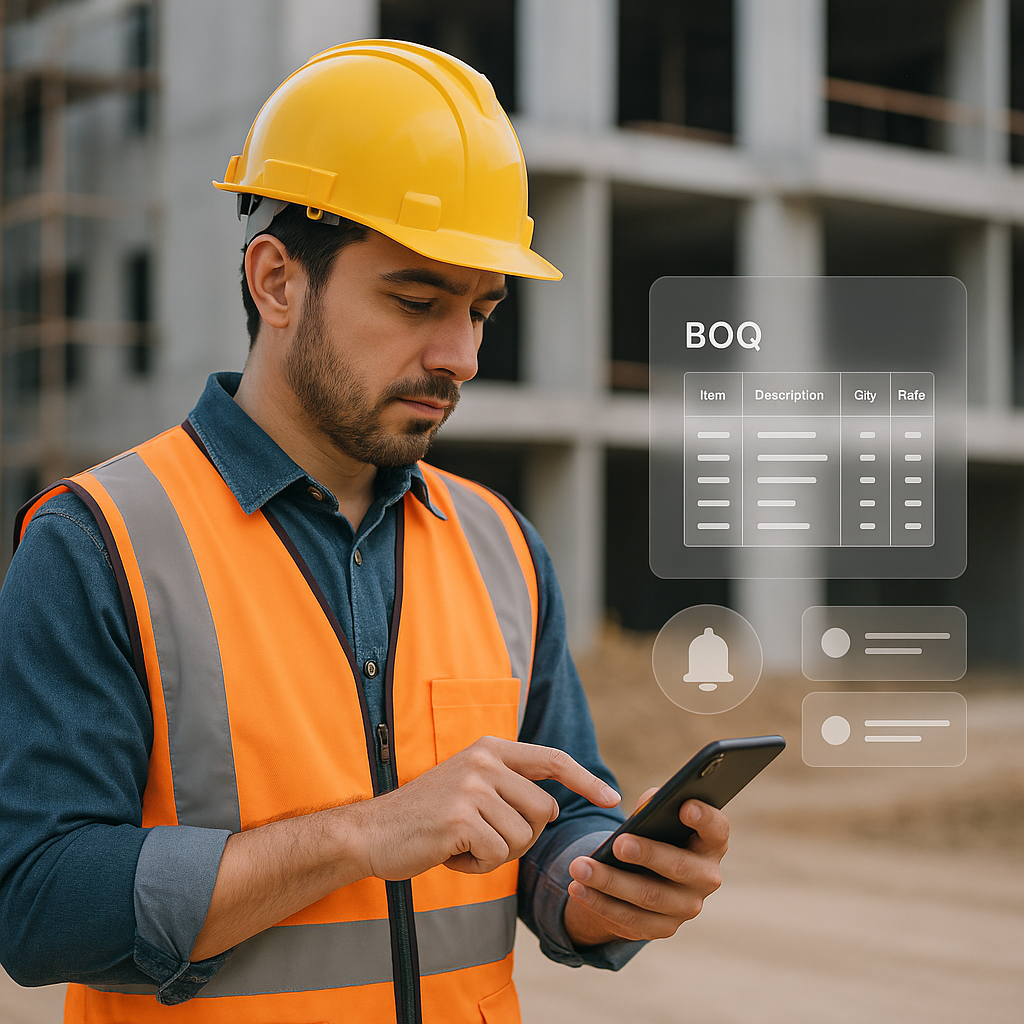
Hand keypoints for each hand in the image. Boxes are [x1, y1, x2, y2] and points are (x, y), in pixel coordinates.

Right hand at [351, 737, 620, 880]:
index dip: (585, 779)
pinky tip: (450, 854)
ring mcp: (472, 787)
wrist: (371, 832)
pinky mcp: (461, 817)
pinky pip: (497, 855)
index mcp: (489, 748)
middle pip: (543, 810)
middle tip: (482, 836)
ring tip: (461, 843)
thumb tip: (552, 807)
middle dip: (522, 835)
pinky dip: (477, 866)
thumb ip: (506, 786)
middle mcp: (484, 760)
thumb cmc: (425, 817)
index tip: (611, 798)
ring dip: (496, 853)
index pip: (551, 759)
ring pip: (523, 836)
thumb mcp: (469, 785)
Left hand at [563, 791, 728, 945]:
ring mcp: (686, 907)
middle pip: (679, 867)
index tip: (684, 806)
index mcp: (711, 843)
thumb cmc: (656, 834)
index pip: (717, 829)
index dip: (705, 818)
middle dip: (647, 854)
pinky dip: (600, 903)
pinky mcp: (662, 928)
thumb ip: (655, 807)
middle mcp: (706, 878)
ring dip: (610, 882)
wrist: (647, 875)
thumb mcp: (658, 817)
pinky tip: (577, 888)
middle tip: (618, 844)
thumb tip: (647, 804)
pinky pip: (629, 919)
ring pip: (648, 896)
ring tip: (579, 867)